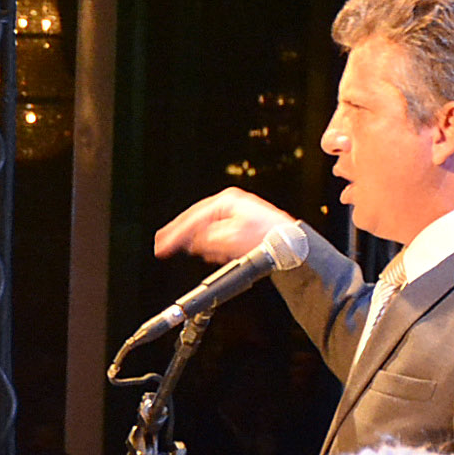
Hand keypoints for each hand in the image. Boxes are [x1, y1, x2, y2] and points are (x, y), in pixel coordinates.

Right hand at [153, 188, 301, 265]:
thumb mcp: (231, 240)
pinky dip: (210, 242)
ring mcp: (237, 213)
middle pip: (197, 219)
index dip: (175, 234)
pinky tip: (206, 252)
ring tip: (179, 248)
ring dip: (195, 240)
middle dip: (180, 234)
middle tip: (161, 245)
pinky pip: (219, 232)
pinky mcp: (244, 225)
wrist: (292, 244)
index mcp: (226, 202)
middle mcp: (231, 204)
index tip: (162, 246)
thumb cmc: (268, 238)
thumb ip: (207, 240)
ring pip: (207, 226)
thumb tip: (193, 242)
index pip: (193, 218)